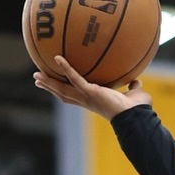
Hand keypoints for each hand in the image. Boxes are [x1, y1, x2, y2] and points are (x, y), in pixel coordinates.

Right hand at [32, 55, 151, 120]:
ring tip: (36, 75)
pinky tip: (58, 58)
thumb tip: (136, 81)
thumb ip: (133, 87)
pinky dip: (66, 68)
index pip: (75, 96)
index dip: (64, 91)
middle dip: (50, 86)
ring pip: (62, 88)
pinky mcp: (89, 92)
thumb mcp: (134, 94)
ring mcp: (86, 97)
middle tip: (37, 80)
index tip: (55, 86)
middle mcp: (87, 100)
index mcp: (94, 101)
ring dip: (49, 81)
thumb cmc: (137, 110)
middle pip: (63, 93)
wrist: (137, 117)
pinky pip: (74, 78)